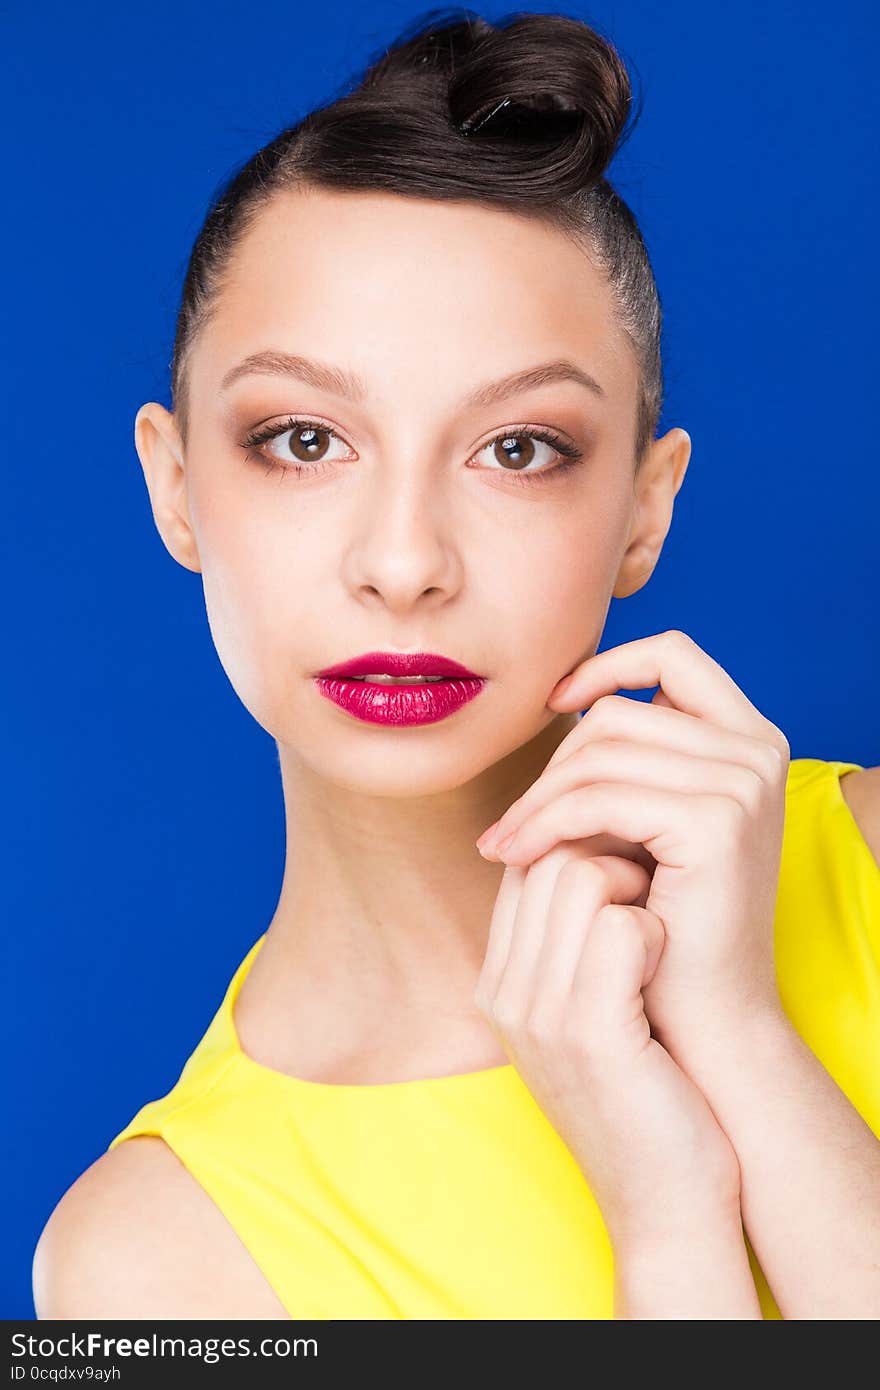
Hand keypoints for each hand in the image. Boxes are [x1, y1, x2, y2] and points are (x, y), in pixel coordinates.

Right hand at [474, 841, 743, 1244]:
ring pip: (580, 878)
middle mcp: (503, 996)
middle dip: (611, 859)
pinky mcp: (589, 1031)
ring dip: (637, 891)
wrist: (666, 1202)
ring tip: (658, 939)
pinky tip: (667, 967)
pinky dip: (657, 930)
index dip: (580, 852)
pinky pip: (622, 926)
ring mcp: (539, 1013)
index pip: (521, 867)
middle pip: (546, 860)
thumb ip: (569, 947)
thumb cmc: (644, 1097)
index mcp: (497, 986)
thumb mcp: (588, 1016)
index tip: (633, 881)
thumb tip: (590, 858)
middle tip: (654, 904)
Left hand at [475, 629, 789, 1046]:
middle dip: (550, 766)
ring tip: (503, 845)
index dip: (605, 666)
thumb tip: (560, 700)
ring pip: (597, 753)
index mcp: (749, 739)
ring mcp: (743, 782)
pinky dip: (543, 825)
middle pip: (618, 712)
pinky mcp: (714, 821)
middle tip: (509, 824)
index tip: (552, 706)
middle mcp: (758, 750)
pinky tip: (515, 857)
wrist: (705, 1019)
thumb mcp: (650, 823)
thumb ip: (628, 760)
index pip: (672, 654)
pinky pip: (597, 799)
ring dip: (535, 801)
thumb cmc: (665, 925)